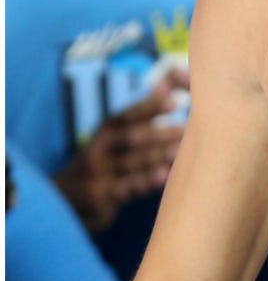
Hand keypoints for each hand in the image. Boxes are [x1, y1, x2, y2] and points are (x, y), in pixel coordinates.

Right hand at [52, 69, 186, 229]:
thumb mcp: (117, 136)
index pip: (127, 115)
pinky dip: (144, 182)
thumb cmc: (107, 160)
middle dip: (159, 134)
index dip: (149, 107)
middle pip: (130, 138)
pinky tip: (163, 177)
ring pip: (132, 163)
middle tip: (186, 130)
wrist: (68, 198)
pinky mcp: (100, 196)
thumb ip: (144, 113)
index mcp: (106, 131)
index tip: (175, 102)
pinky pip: (125, 188)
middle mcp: (99, 148)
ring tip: (179, 153)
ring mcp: (98, 173)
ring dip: (157, 158)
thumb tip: (168, 83)